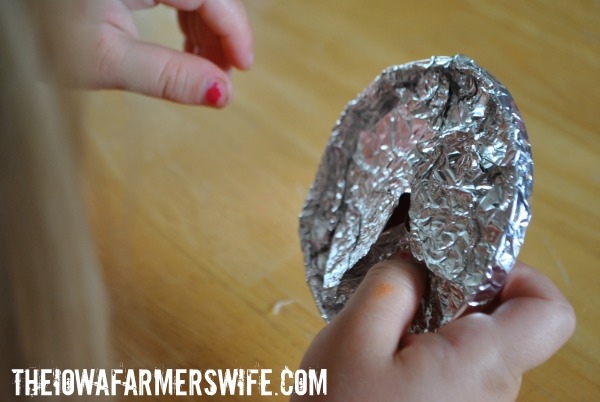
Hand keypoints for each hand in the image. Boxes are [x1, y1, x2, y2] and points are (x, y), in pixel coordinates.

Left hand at [42, 0, 252, 106]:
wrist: (11, 22)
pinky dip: (189, 18)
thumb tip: (222, 95)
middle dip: (221, 31)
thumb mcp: (104, 59)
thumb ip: (167, 76)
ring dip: (207, 27)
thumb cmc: (38, 32)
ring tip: (205, 68)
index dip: (235, 29)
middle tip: (224, 76)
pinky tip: (187, 47)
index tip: (242, 68)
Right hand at [293, 257, 574, 400]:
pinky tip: (390, 355)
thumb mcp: (353, 335)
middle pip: (507, 324)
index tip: (471, 267)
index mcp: (480, 363)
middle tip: (409, 290)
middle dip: (460, 295)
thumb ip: (391, 286)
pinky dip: (431, 350)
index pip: (548, 313)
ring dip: (439, 323)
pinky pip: (459, 370)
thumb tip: (416, 267)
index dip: (520, 276)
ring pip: (479, 347)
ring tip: (391, 326)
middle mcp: (493, 391)